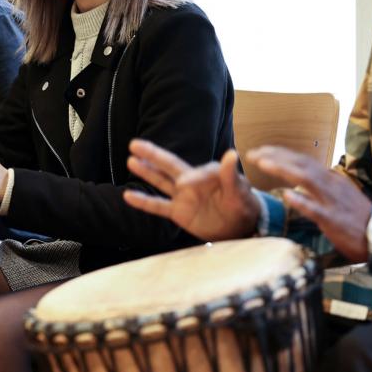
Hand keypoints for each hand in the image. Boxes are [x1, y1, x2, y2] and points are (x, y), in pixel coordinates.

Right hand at [123, 140, 259, 240]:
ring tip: (130, 161)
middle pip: (168, 165)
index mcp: (207, 173)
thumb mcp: (239, 191)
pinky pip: (158, 206)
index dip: (191, 178)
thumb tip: (231, 153)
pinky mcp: (178, 212)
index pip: (195, 173)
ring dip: (146, 172)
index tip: (185, 185)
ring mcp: (183, 196)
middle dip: (152, 154)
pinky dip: (144, 202)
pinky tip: (128, 196)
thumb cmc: (243, 205)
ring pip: (160, 181)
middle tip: (134, 144)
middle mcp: (192, 180)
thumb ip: (230, 175)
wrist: (241, 228)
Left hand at [248, 146, 371, 261]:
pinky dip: (301, 201)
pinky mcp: (333, 220)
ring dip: (283, 169)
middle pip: (300, 164)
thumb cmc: (356, 217)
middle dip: (275, 156)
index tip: (260, 150)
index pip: (302, 159)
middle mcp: (330, 184)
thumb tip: (300, 178)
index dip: (280, 153)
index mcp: (329, 178)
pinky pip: (316, 209)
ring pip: (305, 179)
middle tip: (252, 154)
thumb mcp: (338, 194)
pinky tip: (286, 195)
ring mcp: (331, 201)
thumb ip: (319, 185)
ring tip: (262, 163)